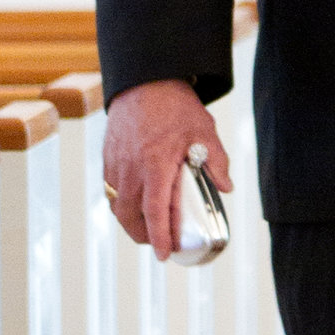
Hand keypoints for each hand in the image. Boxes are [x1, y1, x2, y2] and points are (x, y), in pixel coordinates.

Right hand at [103, 79, 230, 259]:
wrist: (145, 81)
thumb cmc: (175, 106)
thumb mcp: (205, 132)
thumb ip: (216, 162)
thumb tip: (226, 187)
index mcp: (156, 164)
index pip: (155, 211)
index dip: (159, 236)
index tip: (164, 254)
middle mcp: (131, 168)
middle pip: (130, 215)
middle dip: (143, 235)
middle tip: (159, 244)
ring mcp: (116, 163)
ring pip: (117, 205)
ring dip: (131, 222)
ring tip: (148, 228)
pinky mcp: (108, 158)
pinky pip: (111, 190)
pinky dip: (122, 203)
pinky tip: (135, 204)